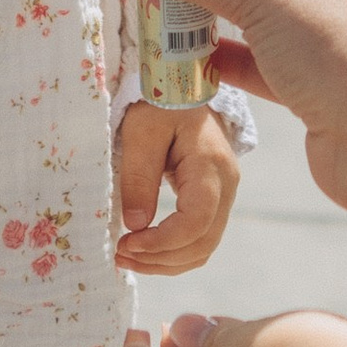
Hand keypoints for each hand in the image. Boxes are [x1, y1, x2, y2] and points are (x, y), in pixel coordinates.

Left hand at [115, 101, 240, 275]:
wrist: (183, 85)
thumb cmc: (161, 102)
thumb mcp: (142, 134)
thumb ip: (139, 179)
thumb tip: (135, 226)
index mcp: (211, 167)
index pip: (195, 222)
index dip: (162, 242)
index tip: (126, 243)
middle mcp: (226, 186)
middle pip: (203, 243)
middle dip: (160, 259)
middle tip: (120, 256)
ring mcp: (224, 194)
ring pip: (204, 247)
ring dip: (166, 262)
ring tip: (127, 258)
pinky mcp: (213, 198)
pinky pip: (200, 237)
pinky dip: (173, 252)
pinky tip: (145, 249)